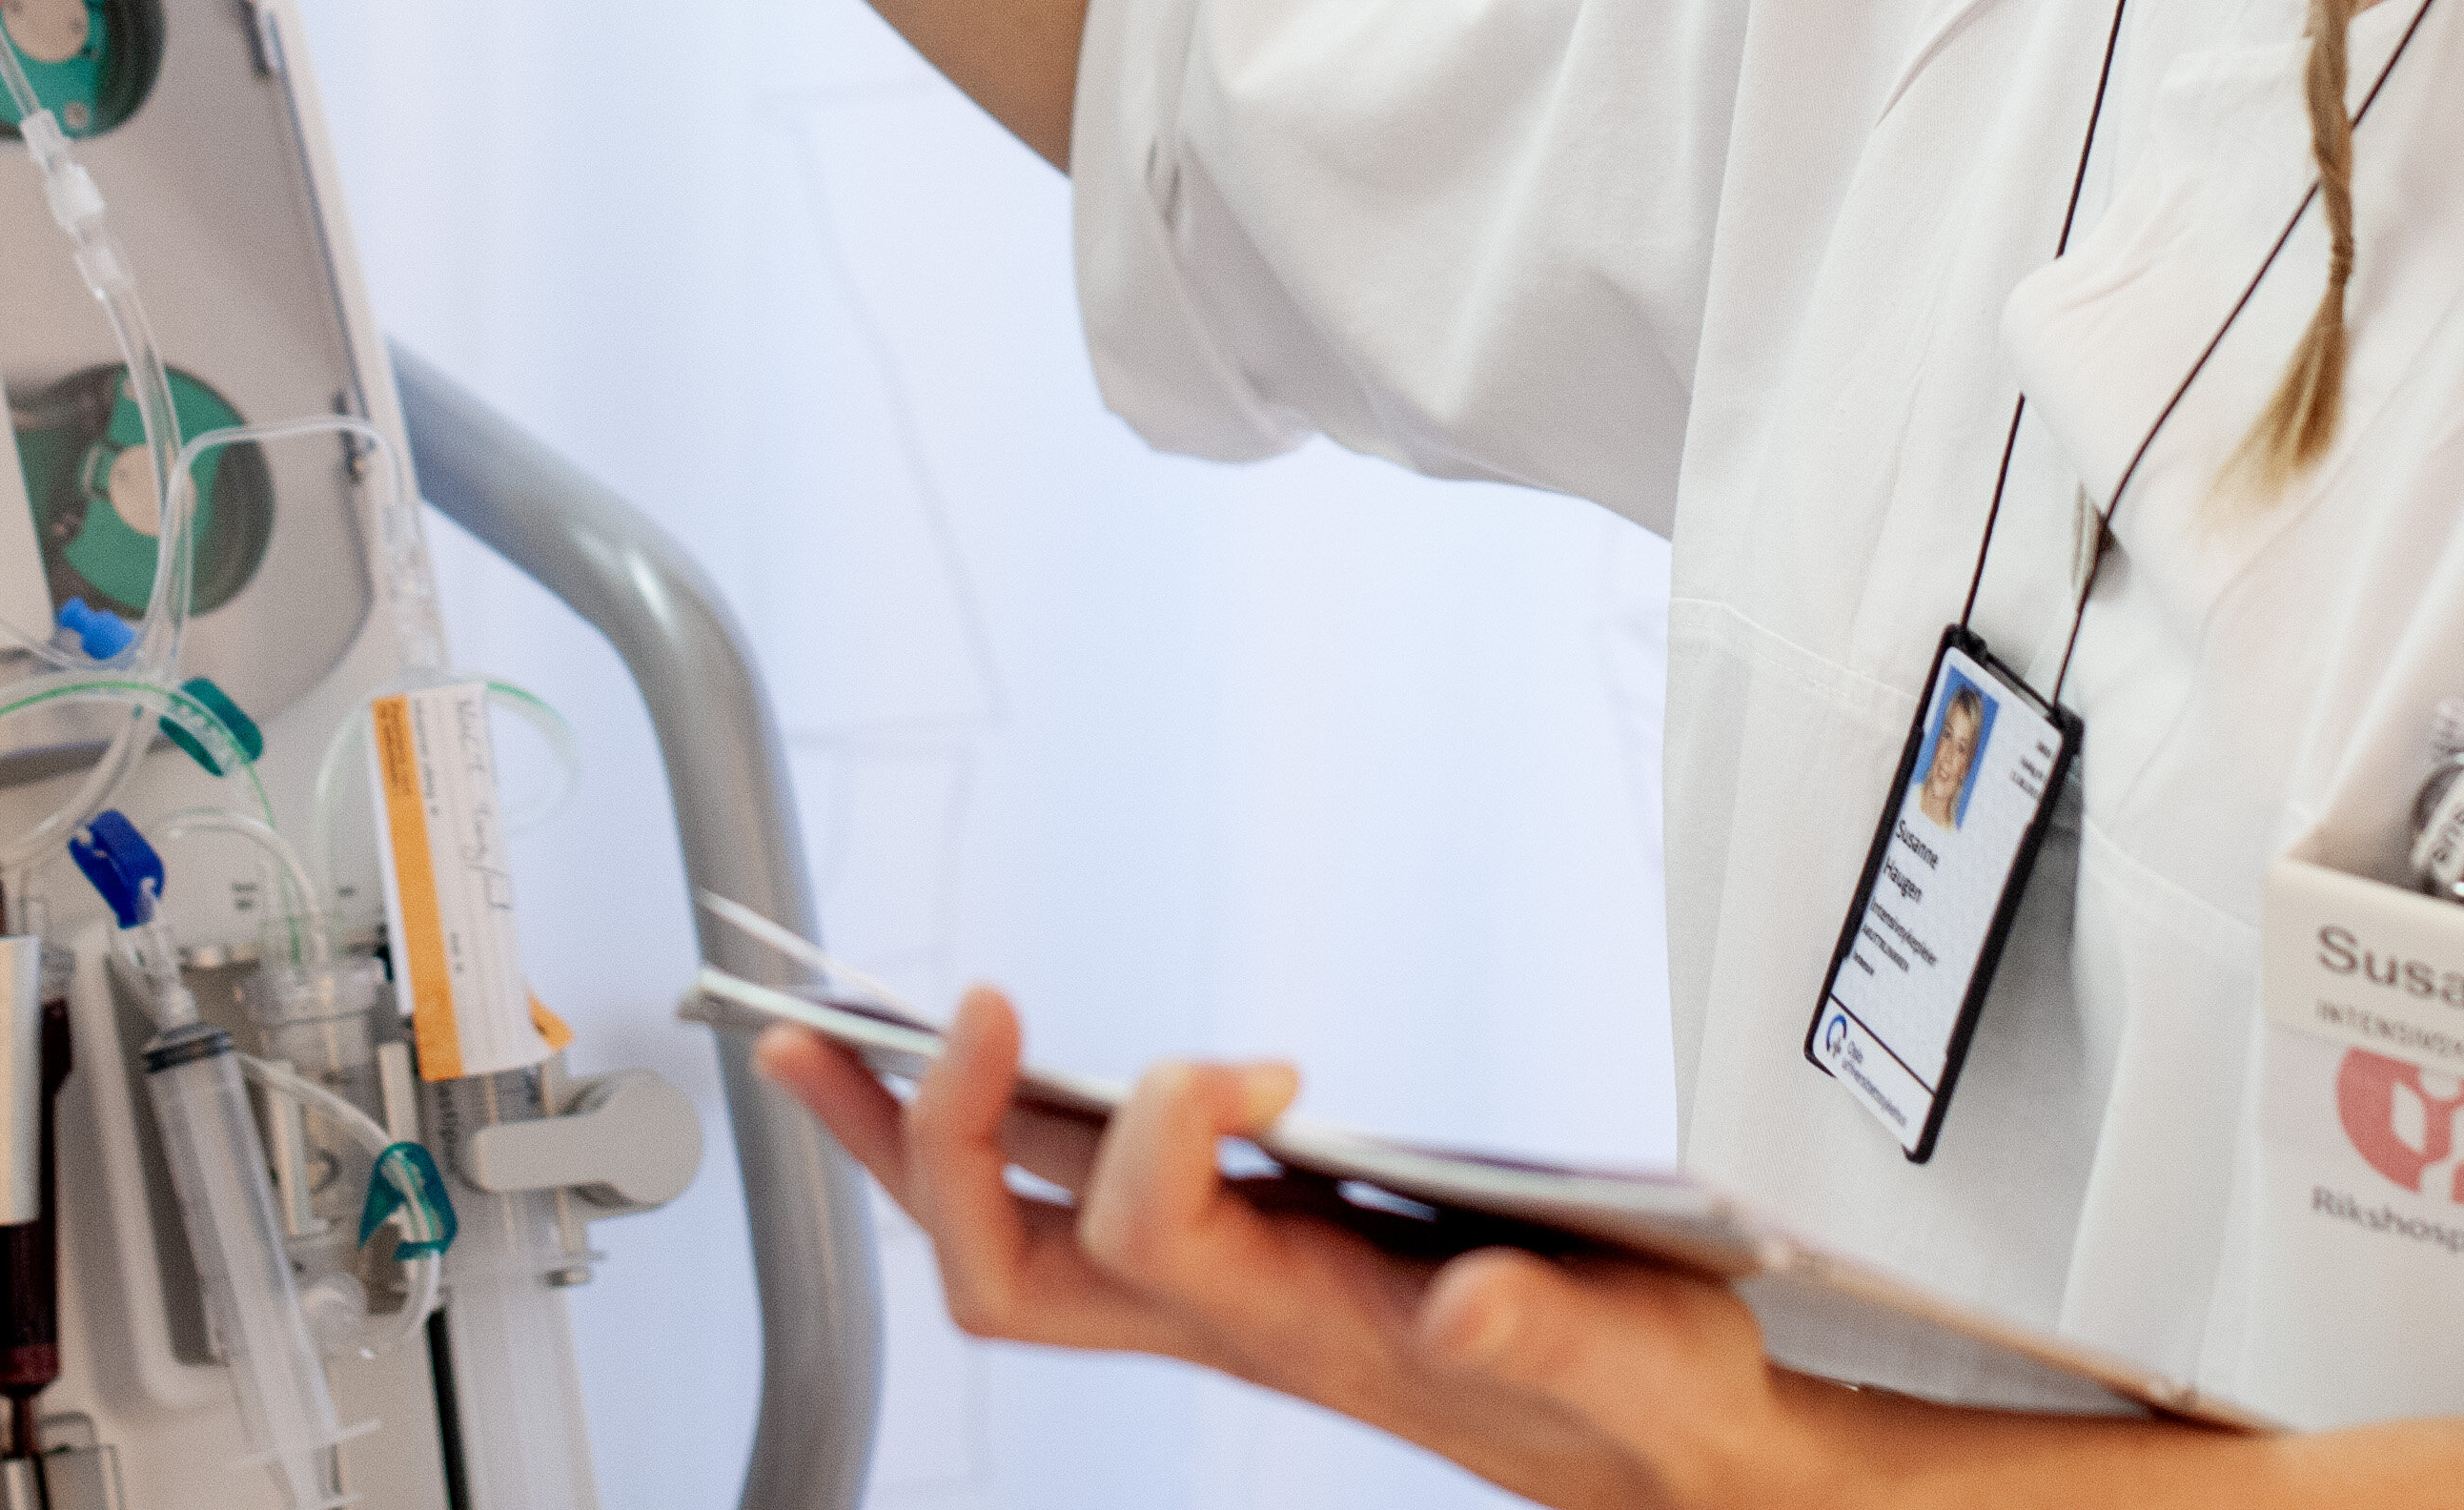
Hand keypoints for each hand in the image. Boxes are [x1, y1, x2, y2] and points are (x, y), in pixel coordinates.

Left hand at [754, 996, 1840, 1509]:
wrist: (1644, 1446)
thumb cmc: (1628, 1397)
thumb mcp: (1625, 1361)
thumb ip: (1546, 1330)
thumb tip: (1468, 1302)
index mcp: (1311, 1329)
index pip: (1162, 1237)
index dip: (1170, 1133)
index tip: (1253, 1065)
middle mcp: (1228, 1319)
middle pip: (1012, 1271)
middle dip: (949, 1147)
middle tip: (958, 1017)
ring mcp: (1209, 1297)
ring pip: (1002, 1243)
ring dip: (900, 1144)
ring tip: (818, 1037)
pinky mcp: (1222, 1261)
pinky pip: (1049, 1210)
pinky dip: (970, 1138)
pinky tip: (937, 1071)